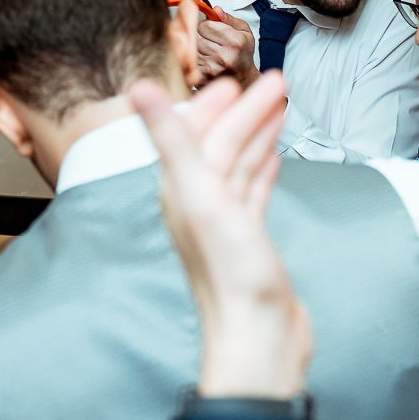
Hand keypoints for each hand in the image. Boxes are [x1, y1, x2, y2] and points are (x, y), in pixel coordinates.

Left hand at [129, 73, 311, 398]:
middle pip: (223, 145)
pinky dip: (263, 169)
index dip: (216, 104)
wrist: (258, 339)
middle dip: (246, 112)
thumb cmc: (230, 279)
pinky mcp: (250, 242)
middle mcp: (199, 204)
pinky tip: (272, 157)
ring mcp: (226, 224)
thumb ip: (171, 140)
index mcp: (182, 191)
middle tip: (275, 84)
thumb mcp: (200, 197)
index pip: (197, 134)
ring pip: (240, 165)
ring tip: (280, 108)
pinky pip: (254, 193)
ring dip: (257, 134)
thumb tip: (139, 90)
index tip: (239, 80)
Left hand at [193, 7, 259, 86]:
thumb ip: (229, 19)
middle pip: (195, 37)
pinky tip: (202, 61)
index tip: (210, 31)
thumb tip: (215, 10)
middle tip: (208, 42)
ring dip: (195, 49)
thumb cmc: (243, 54)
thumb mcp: (244, 31)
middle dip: (199, 37)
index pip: (203, 25)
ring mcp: (213, 68)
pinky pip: (189, 62)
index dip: (205, 26)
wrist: (244, 78)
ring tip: (206, 52)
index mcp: (234, 41)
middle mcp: (224, 56)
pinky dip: (192, 60)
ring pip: (190, 49)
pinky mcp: (204, 78)